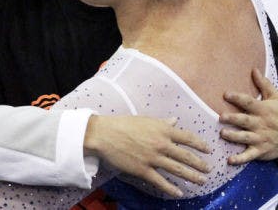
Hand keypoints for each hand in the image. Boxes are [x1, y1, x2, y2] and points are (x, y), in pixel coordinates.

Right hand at [84, 115, 209, 197]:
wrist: (104, 134)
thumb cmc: (123, 124)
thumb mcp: (145, 120)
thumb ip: (162, 122)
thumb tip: (175, 121)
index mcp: (162, 129)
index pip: (188, 137)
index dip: (200, 145)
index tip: (208, 150)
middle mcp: (161, 144)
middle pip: (187, 156)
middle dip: (200, 164)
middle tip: (209, 170)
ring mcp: (153, 158)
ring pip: (178, 170)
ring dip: (192, 177)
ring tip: (202, 181)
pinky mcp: (143, 170)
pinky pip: (161, 182)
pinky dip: (172, 189)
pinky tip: (179, 193)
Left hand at [220, 68, 277, 162]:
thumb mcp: (275, 98)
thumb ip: (264, 85)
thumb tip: (253, 69)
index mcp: (262, 110)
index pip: (248, 102)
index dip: (238, 98)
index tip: (226, 94)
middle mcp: (260, 124)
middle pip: (245, 120)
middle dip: (233, 119)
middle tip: (221, 116)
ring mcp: (260, 138)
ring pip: (245, 137)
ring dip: (234, 136)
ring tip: (223, 134)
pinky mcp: (260, 150)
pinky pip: (249, 155)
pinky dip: (240, 159)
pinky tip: (230, 160)